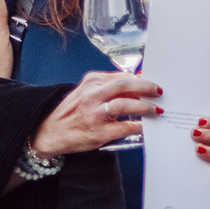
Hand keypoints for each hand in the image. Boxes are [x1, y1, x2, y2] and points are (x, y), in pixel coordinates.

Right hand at [31, 70, 163, 155]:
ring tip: (157, 110)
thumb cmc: (73, 111)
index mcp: (92, 81)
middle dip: (146, 88)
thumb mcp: (87, 92)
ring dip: (145, 107)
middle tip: (160, 92)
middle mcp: (92, 95)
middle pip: (125, 85)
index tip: (154, 82)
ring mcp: (95, 114)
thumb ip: (109, 86)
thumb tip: (138, 81)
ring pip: (126, 105)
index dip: (141, 79)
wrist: (50, 132)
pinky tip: (146, 127)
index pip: (122, 76)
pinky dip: (139, 126)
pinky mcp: (99, 132)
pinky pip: (126, 127)